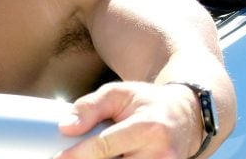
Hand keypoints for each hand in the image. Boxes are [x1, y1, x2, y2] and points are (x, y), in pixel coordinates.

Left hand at [55, 81, 201, 158]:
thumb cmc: (147, 103)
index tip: (58, 158)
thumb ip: (91, 107)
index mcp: (148, 128)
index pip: (105, 147)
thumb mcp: (119, 93)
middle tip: (70, 158)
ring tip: (88, 156)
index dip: (78, 154)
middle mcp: (160, 154)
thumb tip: (65, 127)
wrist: (186, 118)